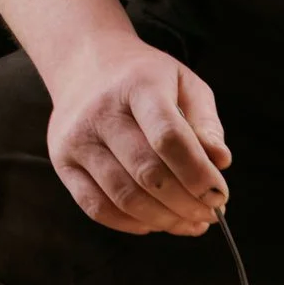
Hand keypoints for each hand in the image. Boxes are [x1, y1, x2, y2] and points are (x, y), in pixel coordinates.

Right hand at [44, 31, 230, 236]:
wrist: (84, 60)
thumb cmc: (144, 80)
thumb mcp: (184, 84)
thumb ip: (206, 123)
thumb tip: (221, 162)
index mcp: (137, 85)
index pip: (169, 138)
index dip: (199, 175)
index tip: (219, 195)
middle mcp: (101, 112)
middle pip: (148, 174)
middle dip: (187, 204)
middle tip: (209, 214)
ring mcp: (77, 139)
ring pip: (125, 197)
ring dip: (165, 220)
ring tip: (189, 222)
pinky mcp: (63, 162)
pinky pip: (97, 208)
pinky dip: (132, 224)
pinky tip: (155, 222)